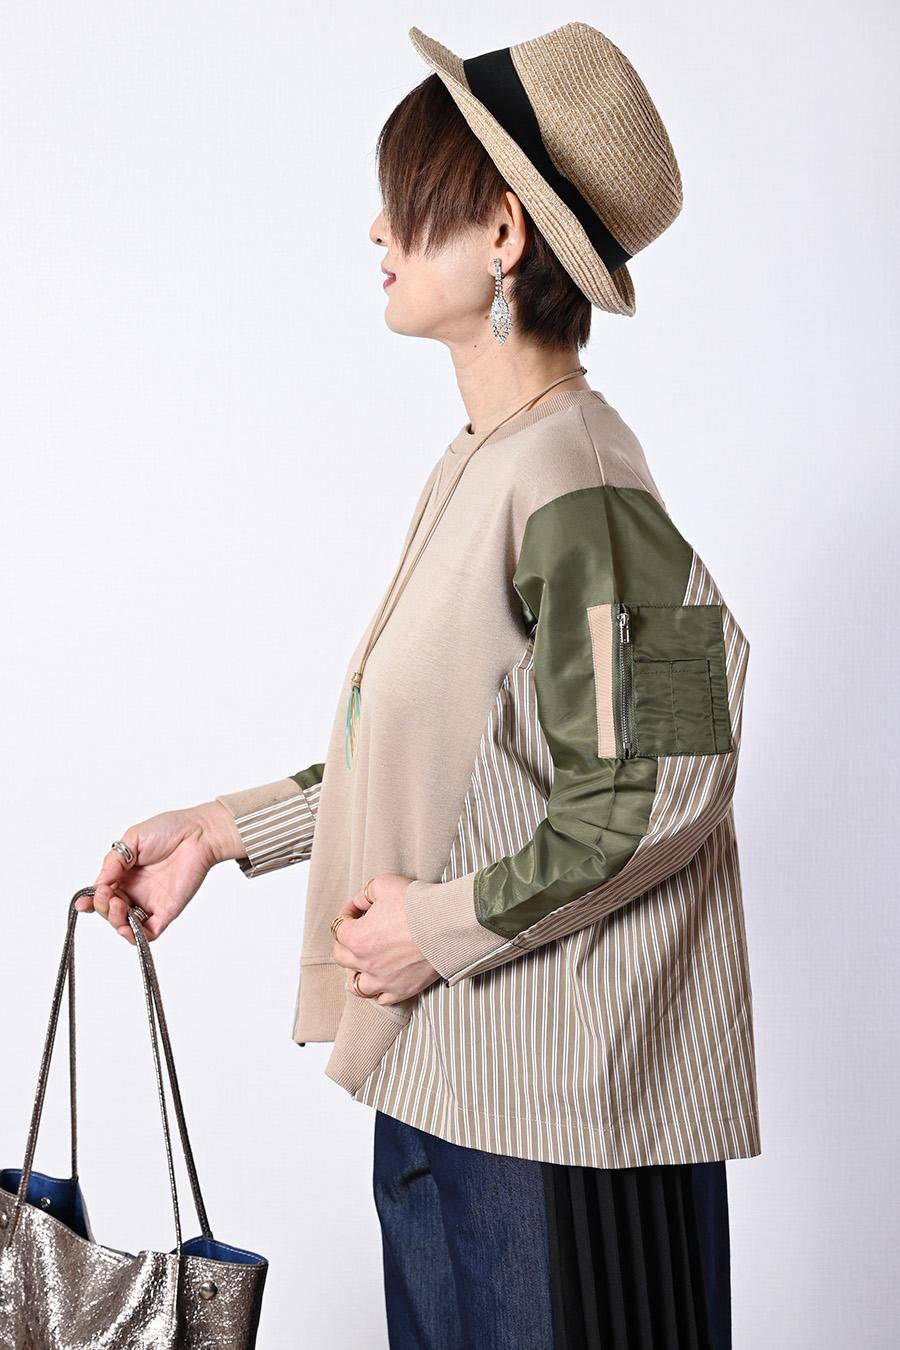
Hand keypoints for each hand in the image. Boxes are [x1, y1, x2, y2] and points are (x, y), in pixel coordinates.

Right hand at [76, 800, 241, 944]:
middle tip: (108, 895)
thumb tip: (99, 883)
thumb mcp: (132, 839)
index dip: (90, 901)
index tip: (83, 902)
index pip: (102, 894)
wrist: (198, 833)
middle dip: (102, 907)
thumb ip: (113, 862)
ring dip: (114, 920)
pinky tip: (128, 926)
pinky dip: (135, 936)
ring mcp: (150, 902)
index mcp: (124, 874)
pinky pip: (148, 933)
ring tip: (118, 904)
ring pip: (124, 924)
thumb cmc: (169, 829)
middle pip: (110, 911)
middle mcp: (135, 890)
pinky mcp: (166, 912)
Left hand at [330, 873, 440, 1006]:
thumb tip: (359, 903)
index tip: (356, 910)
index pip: (338, 928)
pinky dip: (378, 991)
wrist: (447, 925)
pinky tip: (382, 980)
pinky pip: (381, 999)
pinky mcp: (402, 990)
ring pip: (356, 986)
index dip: (346, 915)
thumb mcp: (384, 885)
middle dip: (345, 943)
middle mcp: (365, 963)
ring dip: (356, 973)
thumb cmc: (416, 904)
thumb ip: (365, 894)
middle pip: (341, 957)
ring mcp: (383, 980)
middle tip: (356, 934)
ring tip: (363, 964)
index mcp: (357, 937)